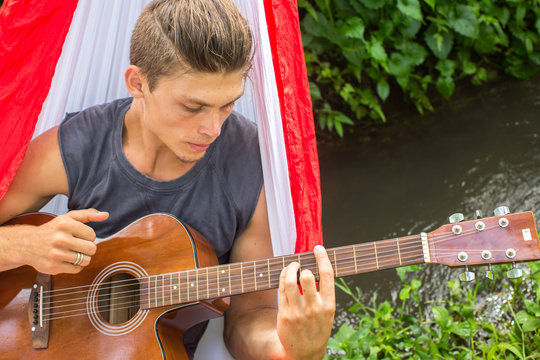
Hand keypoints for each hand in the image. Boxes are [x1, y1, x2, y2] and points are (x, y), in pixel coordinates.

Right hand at [14, 209, 108, 274]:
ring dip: (82, 258)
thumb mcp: (67, 218)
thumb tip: (105, 215)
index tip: (80, 236)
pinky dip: (75, 266)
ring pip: (85, 260)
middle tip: (78, 246)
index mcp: (65, 224)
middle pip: (91, 249)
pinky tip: (66, 260)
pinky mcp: (53, 266)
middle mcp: (60, 238)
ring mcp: (56, 254)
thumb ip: (87, 215)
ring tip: (72, 253)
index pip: (92, 235)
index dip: (88, 237)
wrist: (26, 244)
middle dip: (87, 248)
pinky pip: (76, 269)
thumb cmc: (51, 230)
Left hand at [277, 245, 335, 359]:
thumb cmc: (317, 329)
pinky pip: (281, 290)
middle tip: (300, 265)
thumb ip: (323, 293)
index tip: (318, 248)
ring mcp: (299, 312)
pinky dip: (282, 278)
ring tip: (291, 267)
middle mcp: (314, 308)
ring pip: (291, 281)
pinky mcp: (285, 314)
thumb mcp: (327, 313)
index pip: (328, 275)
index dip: (323, 258)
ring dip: (290, 269)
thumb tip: (315, 268)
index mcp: (329, 305)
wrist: (305, 354)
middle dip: (303, 267)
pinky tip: (285, 276)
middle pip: (308, 276)